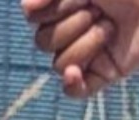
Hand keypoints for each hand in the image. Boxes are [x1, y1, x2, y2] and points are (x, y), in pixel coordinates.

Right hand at [22, 0, 138, 96]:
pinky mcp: (102, 74)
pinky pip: (74, 92)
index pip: (34, 19)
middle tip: (101, 11)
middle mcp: (67, 36)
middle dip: (73, 24)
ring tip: (112, 27)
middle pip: (43, 42)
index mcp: (60, 12)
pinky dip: (72, 84)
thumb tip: (26, 9)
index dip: (53, 9)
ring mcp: (84, 57)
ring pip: (59, 63)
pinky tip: (75, 74)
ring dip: (88, 42)